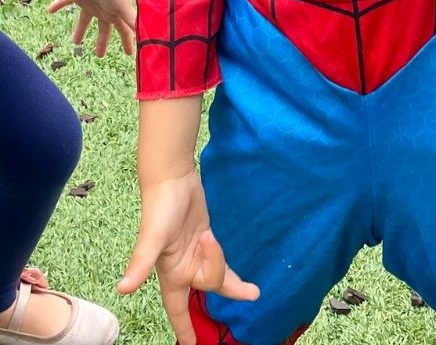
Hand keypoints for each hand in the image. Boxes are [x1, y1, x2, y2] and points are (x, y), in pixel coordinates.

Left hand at [47, 0, 135, 56]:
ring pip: (84, 20)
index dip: (126, 43)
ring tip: (74, 42)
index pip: (123, 32)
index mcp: (114, 14)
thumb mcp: (122, 7)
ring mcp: (90, 2)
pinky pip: (65, 1)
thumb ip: (130, 20)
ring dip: (80, 30)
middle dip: (102, 42)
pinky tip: (50, 10)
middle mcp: (103, 10)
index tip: (129, 54)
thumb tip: (142, 33)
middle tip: (99, 55)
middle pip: (103, 30)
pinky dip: (58, 5)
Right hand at [117, 172, 258, 344]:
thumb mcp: (152, 237)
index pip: (178, 310)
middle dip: (225, 282)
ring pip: (217, 273)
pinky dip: (224, 262)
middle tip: (238, 277)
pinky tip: (235, 270)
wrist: (171, 179)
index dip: (184, 330)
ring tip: (232, 265)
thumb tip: (123, 289)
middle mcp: (183, 267)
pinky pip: (218, 258)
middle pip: (210, 286)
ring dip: (226, 270)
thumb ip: (140, 264)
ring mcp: (195, 253)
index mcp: (172, 274)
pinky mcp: (204, 237)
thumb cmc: (159, 208)